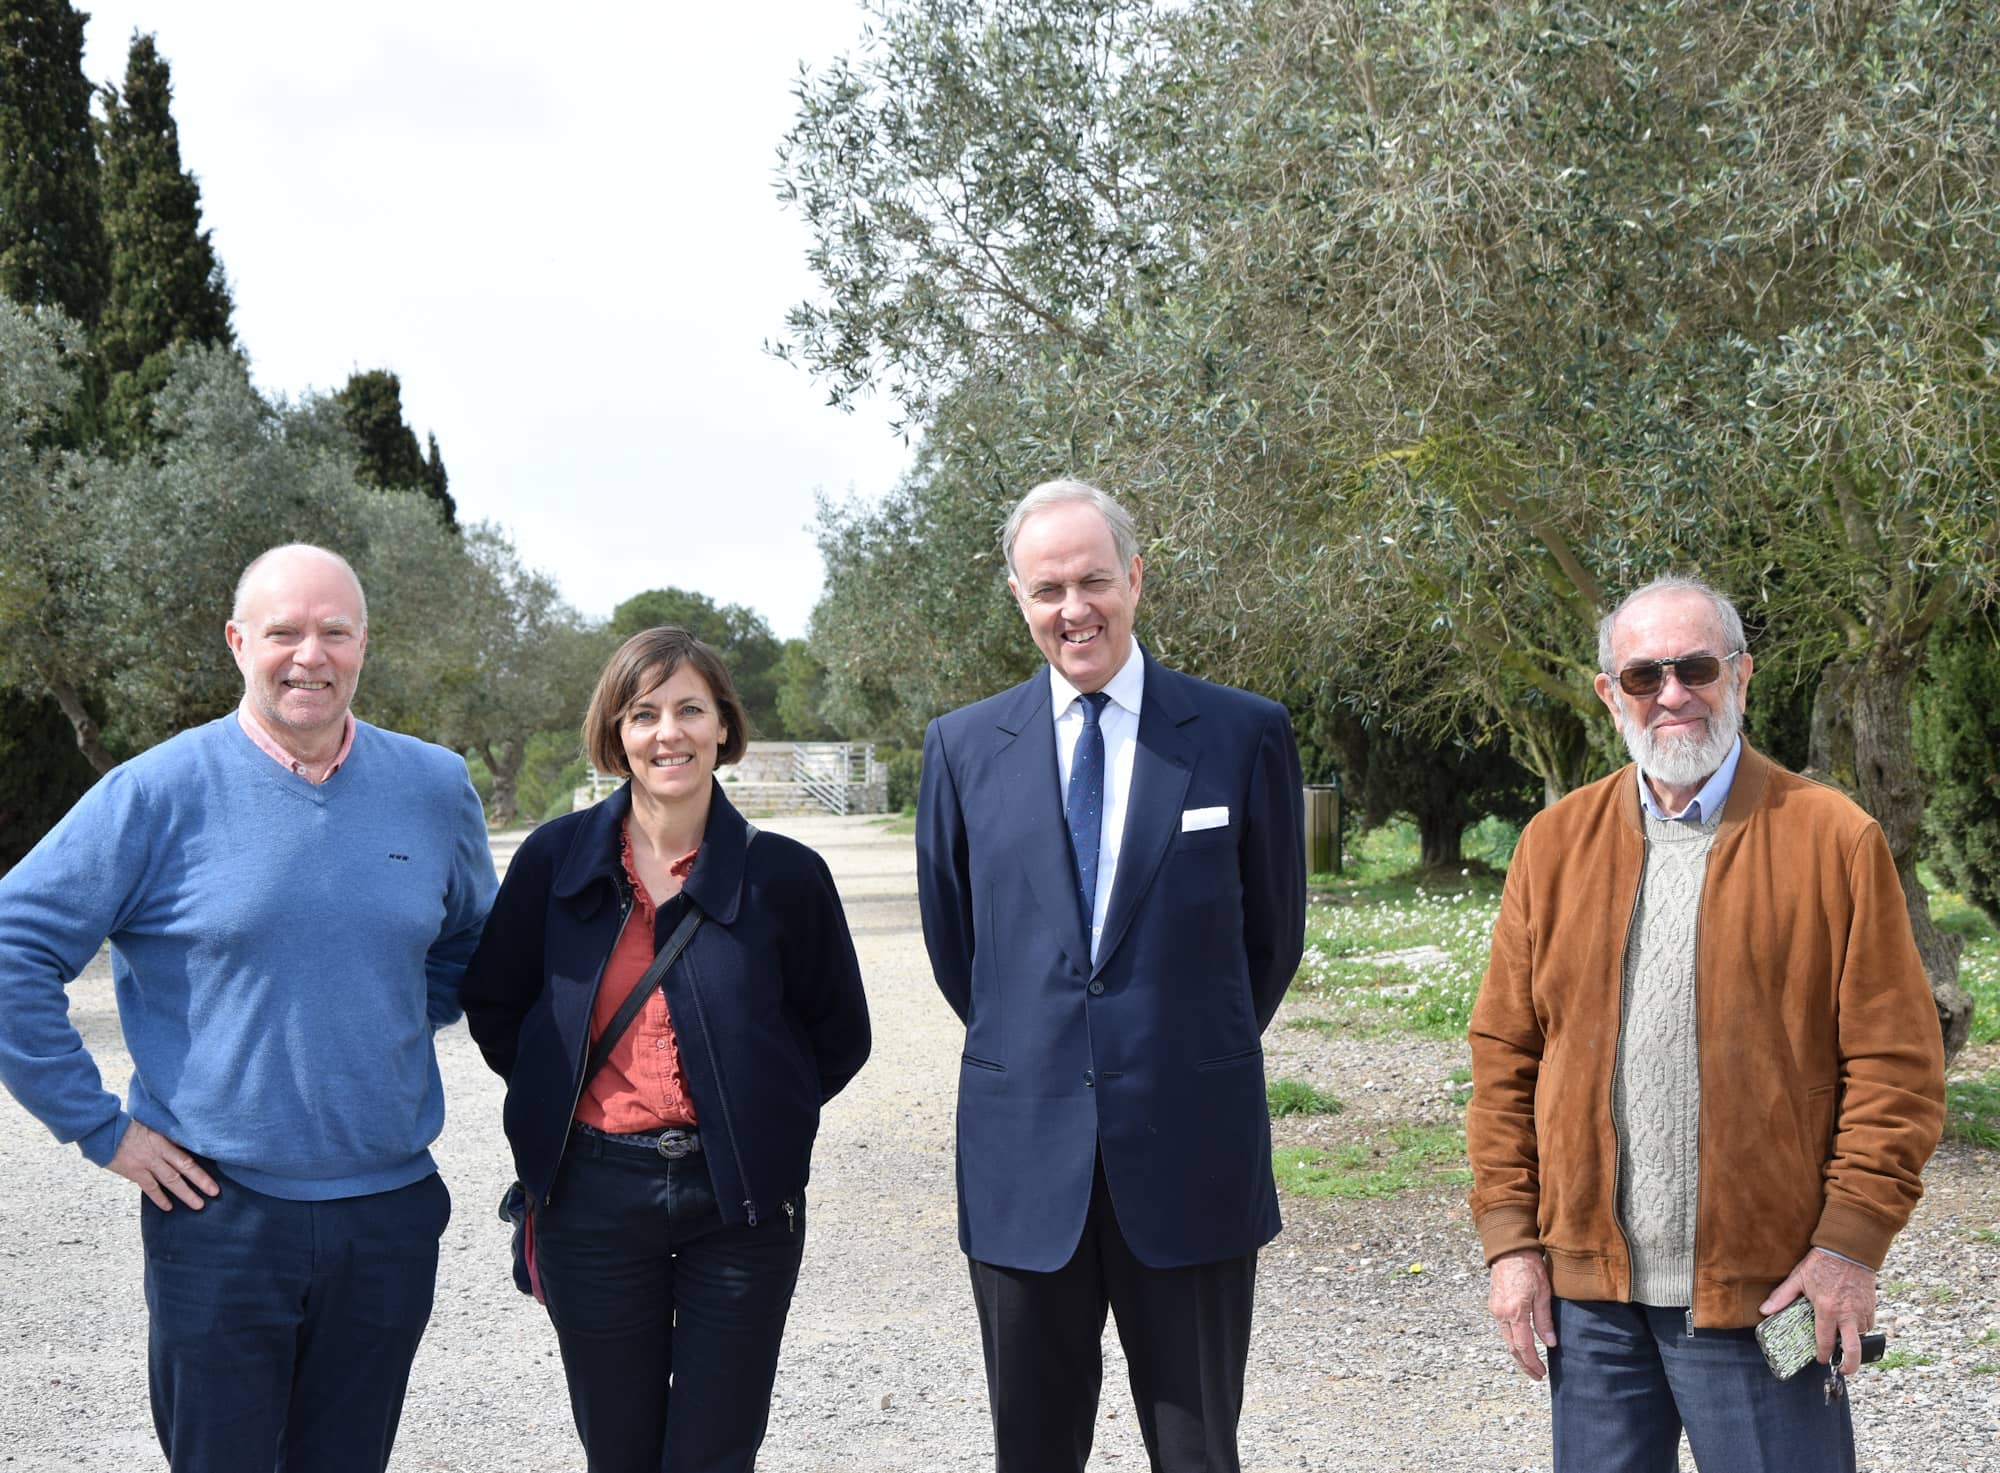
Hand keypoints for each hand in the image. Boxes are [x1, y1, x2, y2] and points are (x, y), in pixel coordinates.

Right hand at [107, 1120, 218, 1210]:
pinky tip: (168, 1207)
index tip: (214, 1176)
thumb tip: (187, 1145)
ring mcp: (146, 1163)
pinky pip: (150, 1188)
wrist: (105, 1131)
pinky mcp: (134, 1172)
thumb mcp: (153, 1128)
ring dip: (185, 1193)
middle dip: (201, 1181)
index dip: (202, 1167)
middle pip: (184, 1168)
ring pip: (170, 1180)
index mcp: (165, 1140)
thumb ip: (169, 1138)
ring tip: (197, 1204)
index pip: (188, 1155)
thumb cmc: (130, 1129)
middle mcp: (159, 1152)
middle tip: (214, 1193)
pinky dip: (159, 1198)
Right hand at [1489, 1248, 1556, 1378]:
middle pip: (1512, 1347)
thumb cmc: (1529, 1266)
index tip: (1541, 1373)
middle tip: (1537, 1375)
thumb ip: (1545, 1320)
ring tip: (1531, 1364)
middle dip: (1524, 1364)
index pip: (1524, 1346)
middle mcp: (1501, 1313)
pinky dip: (1513, 1341)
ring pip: (1506, 1339)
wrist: (1509, 1249)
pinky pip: (1503, 1329)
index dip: (1533, 1363)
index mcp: (1515, 1311)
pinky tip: (1522, 1344)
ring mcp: (1495, 1309)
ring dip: (1518, 1354)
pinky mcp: (1494, 1305)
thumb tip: (1550, 1343)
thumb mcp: (1543, 1293)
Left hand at [1759, 1248, 1875, 1375]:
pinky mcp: (1872, 1307)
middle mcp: (1847, 1314)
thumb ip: (1782, 1296)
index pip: (1825, 1341)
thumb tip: (1764, 1311)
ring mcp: (1861, 1312)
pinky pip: (1867, 1325)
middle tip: (1842, 1370)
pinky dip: (1859, 1328)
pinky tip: (1848, 1322)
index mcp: (1827, 1309)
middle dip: (1849, 1366)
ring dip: (1851, 1341)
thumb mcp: (1798, 1278)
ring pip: (1860, 1336)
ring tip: (1840, 1338)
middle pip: (1853, 1350)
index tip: (1819, 1359)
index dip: (1822, 1354)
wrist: (1849, 1250)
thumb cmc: (1821, 1263)